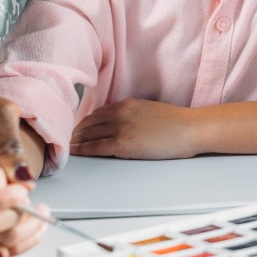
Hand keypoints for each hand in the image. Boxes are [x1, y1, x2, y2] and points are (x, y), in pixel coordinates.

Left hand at [70, 98, 197, 159]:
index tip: (77, 130)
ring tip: (66, 148)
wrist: (190, 128)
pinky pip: (94, 147)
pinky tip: (74, 152)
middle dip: (75, 132)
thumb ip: (133, 116)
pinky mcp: (123, 143)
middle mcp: (120, 113)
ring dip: (75, 141)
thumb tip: (123, 125)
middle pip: (88, 123)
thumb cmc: (177, 124)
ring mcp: (120, 127)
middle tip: (66, 141)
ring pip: (88, 134)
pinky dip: (81, 150)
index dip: (84, 123)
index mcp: (127, 104)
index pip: (97, 113)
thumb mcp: (150, 112)